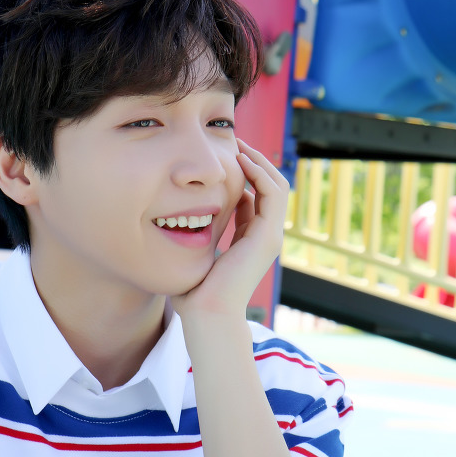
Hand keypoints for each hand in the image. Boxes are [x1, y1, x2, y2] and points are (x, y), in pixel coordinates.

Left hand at [171, 139, 288, 322]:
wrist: (207, 315)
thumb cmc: (195, 294)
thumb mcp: (195, 255)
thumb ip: (196, 236)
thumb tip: (178, 219)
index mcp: (250, 241)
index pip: (255, 199)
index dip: (242, 176)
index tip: (222, 157)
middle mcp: (265, 237)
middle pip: (270, 188)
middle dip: (253, 163)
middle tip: (233, 141)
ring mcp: (270, 236)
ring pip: (277, 186)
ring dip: (259, 162)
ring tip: (239, 145)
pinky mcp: (269, 236)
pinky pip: (273, 193)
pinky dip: (260, 173)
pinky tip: (241, 160)